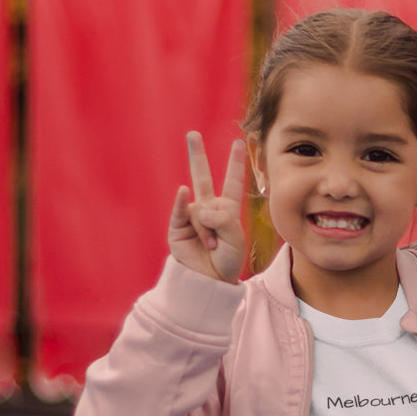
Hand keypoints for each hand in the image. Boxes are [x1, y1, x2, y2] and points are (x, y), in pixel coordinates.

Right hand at [168, 132, 246, 281]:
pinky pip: (181, 209)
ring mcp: (191, 216)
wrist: (209, 281)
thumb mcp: (236, 238)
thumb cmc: (227, 261)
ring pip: (200, 211)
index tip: (240, 142)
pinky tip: (183, 192)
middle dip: (196, 155)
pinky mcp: (177, 226)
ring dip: (208, 231)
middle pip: (202, 176)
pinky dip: (183, 203)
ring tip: (212, 247)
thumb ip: (223, 218)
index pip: (232, 181)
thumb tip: (199, 206)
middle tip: (192, 134)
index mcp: (227, 209)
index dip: (235, 163)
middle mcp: (207, 208)